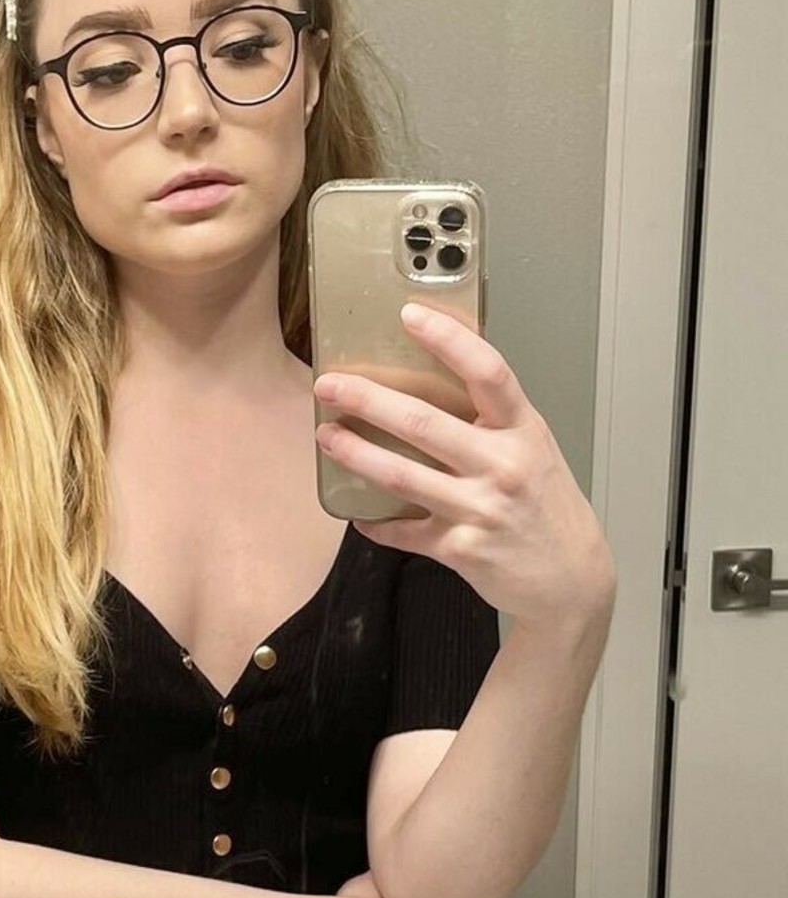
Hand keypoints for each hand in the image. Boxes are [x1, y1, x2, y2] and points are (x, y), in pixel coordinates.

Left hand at [313, 303, 615, 629]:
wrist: (571, 581)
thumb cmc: (547, 509)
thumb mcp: (534, 452)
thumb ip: (492, 423)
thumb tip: (432, 384)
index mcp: (524, 431)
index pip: (488, 372)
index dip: (448, 340)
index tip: (409, 315)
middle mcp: (503, 466)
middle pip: (424, 423)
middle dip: (368, 400)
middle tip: (329, 385)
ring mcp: (480, 509)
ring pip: (401, 475)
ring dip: (355, 454)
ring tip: (326, 436)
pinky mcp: (459, 548)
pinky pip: (402, 531)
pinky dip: (375, 522)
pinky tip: (355, 513)